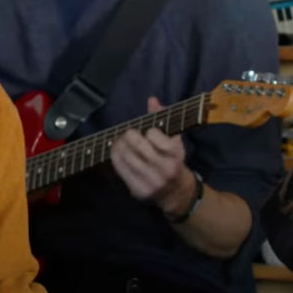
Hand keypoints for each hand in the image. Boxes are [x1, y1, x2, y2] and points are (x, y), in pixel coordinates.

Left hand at [109, 96, 192, 213]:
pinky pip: (121, 169)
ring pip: (127, 157)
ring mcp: (151, 182)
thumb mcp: (174, 140)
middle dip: (129, 136)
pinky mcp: (139, 190)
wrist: (176, 193)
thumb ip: (162, 119)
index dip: (148, 131)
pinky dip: (115, 157)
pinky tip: (116, 152)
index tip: (148, 133)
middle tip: (128, 133)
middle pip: (137, 146)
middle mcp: (164, 169)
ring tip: (119, 141)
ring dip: (119, 145)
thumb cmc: (173, 161)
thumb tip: (152, 100)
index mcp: (175, 155)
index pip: (153, 135)